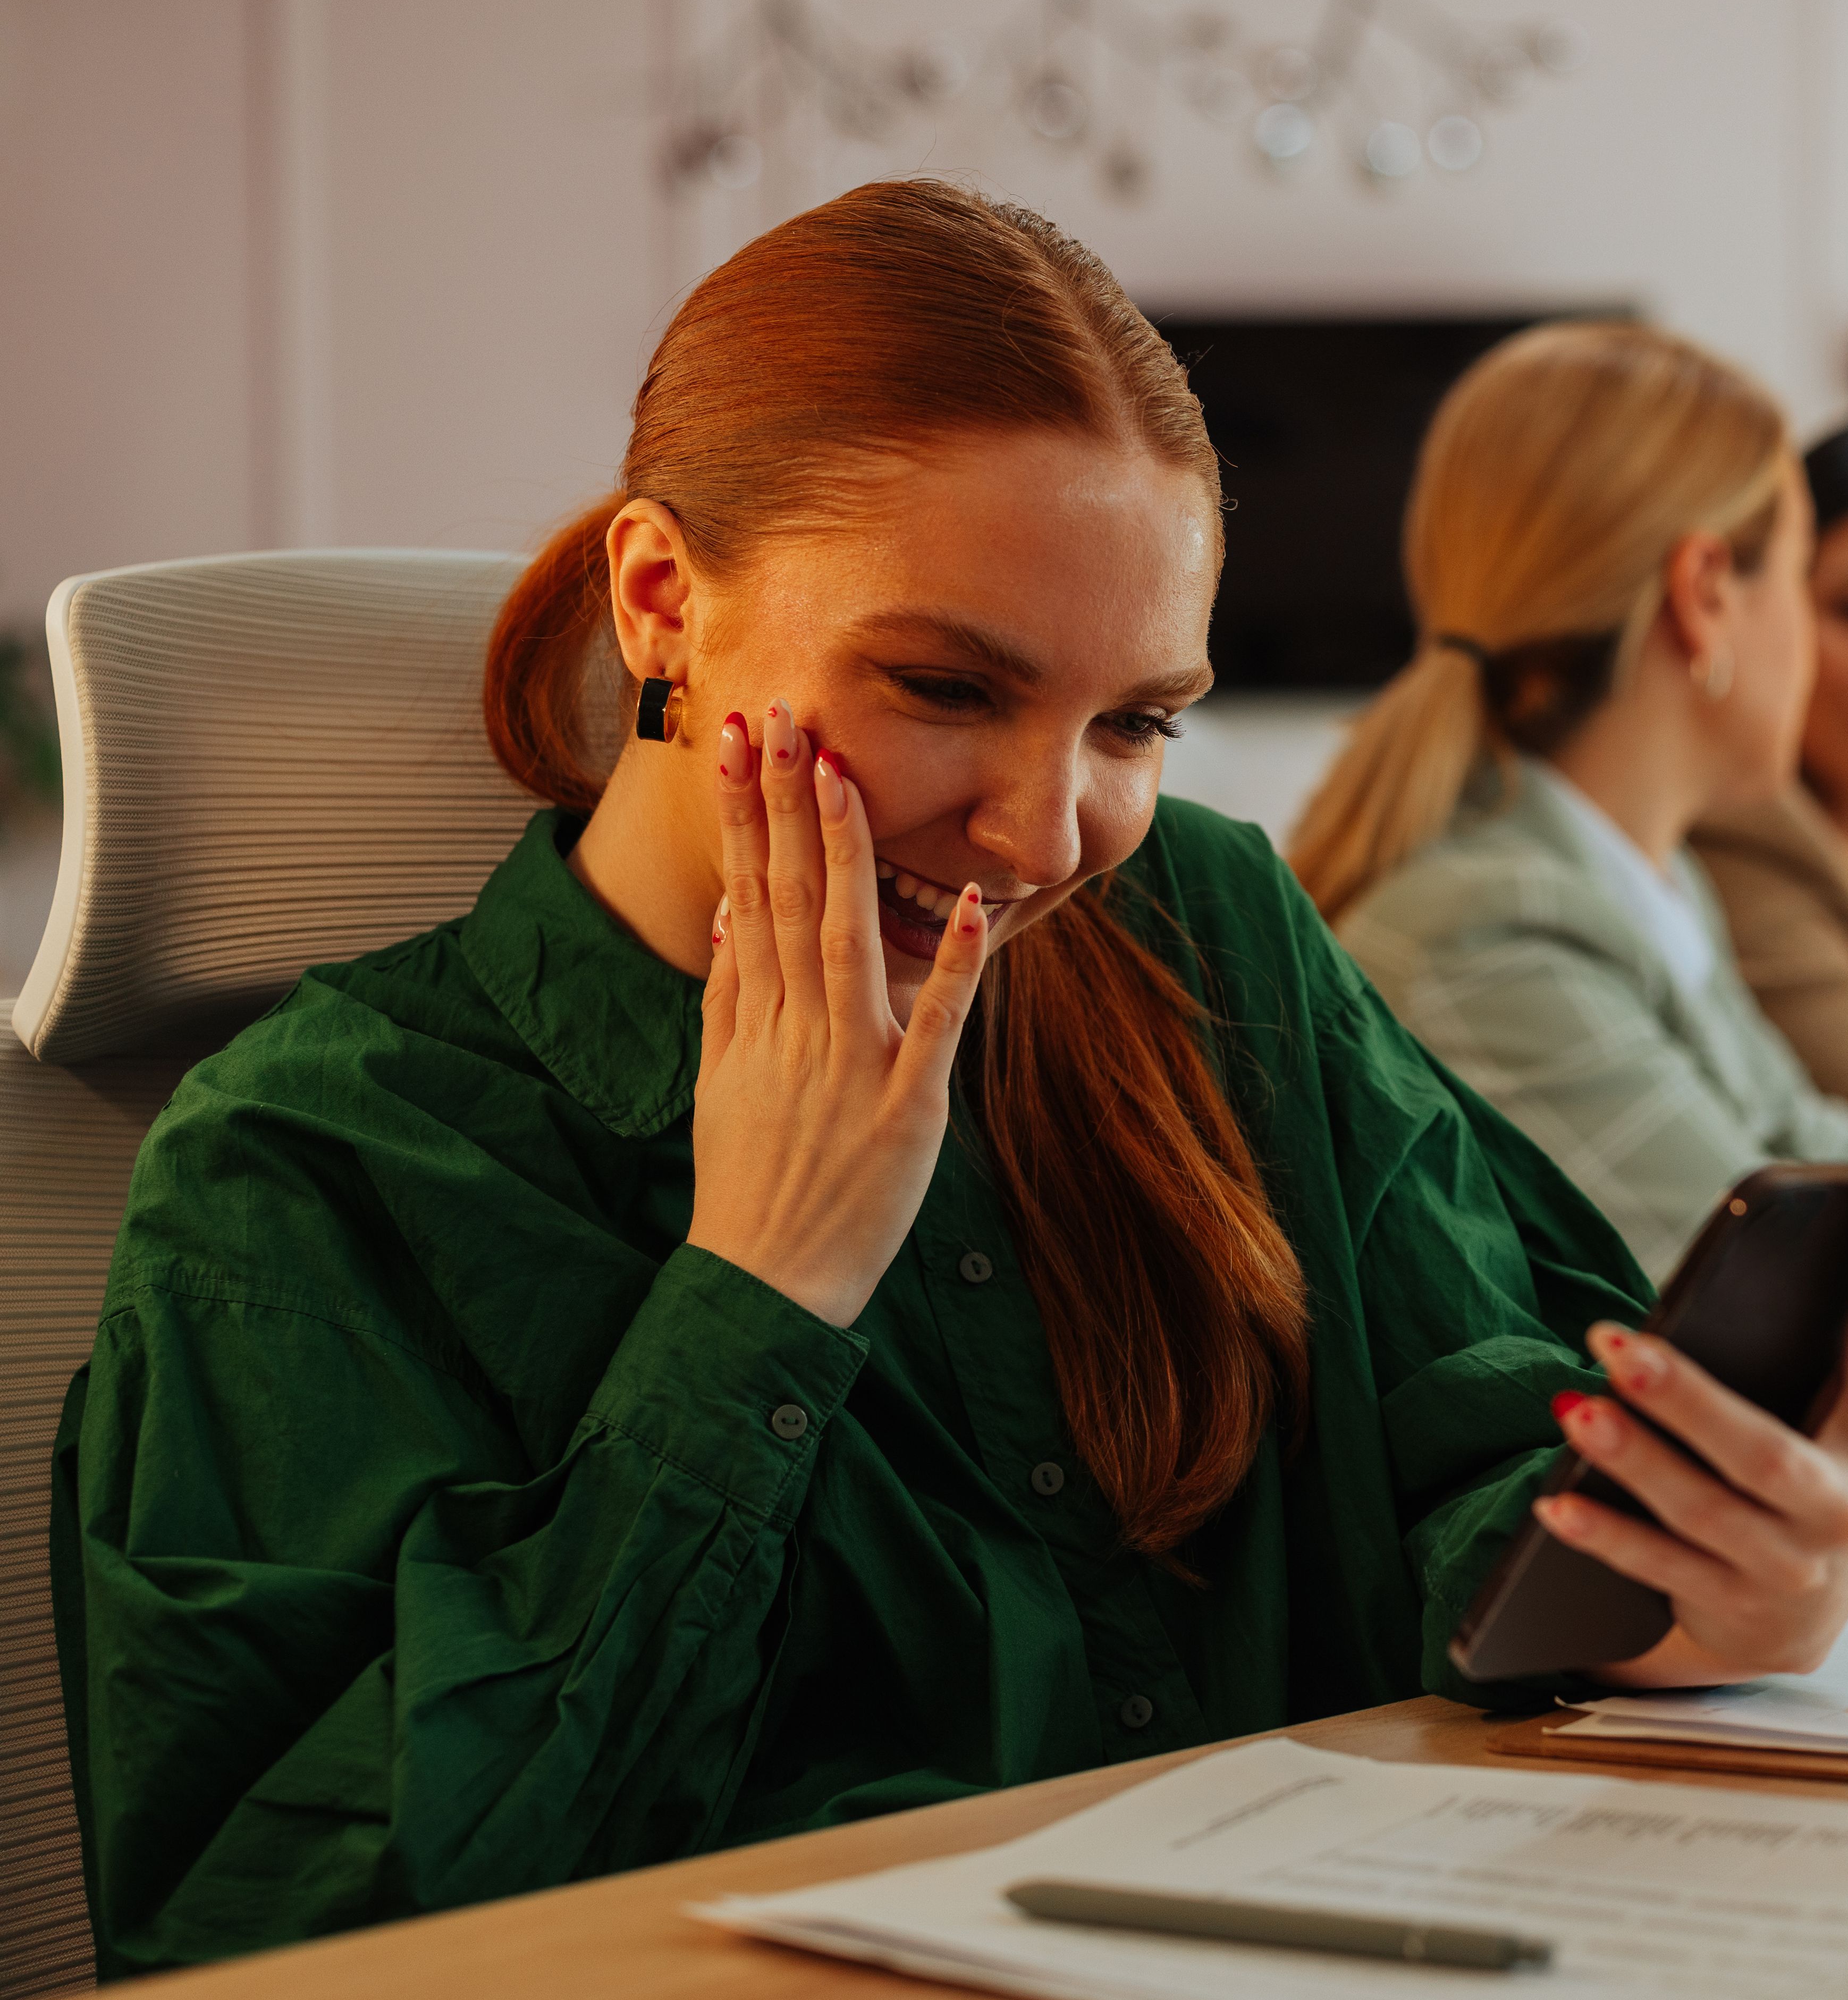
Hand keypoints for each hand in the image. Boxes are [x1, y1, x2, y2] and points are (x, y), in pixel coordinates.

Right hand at [685, 700, 991, 1327]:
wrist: (762, 1284)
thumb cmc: (749, 1183)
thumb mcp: (721, 1081)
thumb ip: (729, 993)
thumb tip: (730, 909)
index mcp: (756, 1018)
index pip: (749, 890)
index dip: (744, 812)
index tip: (738, 739)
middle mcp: (797, 1029)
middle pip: (789, 896)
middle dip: (783, 802)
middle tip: (782, 716)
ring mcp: (850, 1065)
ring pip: (847, 941)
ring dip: (846, 856)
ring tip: (842, 775)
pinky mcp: (906, 1109)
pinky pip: (935, 1027)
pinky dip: (955, 967)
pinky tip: (974, 906)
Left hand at [1540, 1156, 1847, 1684]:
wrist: (1793, 1635)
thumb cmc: (1808, 1485)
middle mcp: (1839, 1508)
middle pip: (1760, 1451)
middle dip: (1686, 1397)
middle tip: (1610, 1339)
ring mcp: (1784, 1568)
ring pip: (1700, 1512)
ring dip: (1632, 1459)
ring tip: (1571, 1404)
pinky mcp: (1727, 1610)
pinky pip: (1656, 1571)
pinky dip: (1605, 1536)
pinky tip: (1554, 1504)